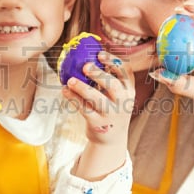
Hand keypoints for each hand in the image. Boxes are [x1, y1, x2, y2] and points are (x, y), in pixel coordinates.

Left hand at [63, 51, 134, 178]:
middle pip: (113, 85)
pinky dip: (74, 99)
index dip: (114, 62)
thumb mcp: (117, 95)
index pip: (126, 72)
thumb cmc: (111, 109)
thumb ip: (108, 78)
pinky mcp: (98, 124)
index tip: (100, 54)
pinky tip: (65, 91)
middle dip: (99, 74)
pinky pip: (84, 110)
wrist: (112, 139)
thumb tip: (89, 54)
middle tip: (85, 66)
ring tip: (70, 80)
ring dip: (82, 88)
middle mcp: (123, 102)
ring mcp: (111, 114)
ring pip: (97, 99)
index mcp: (129, 90)